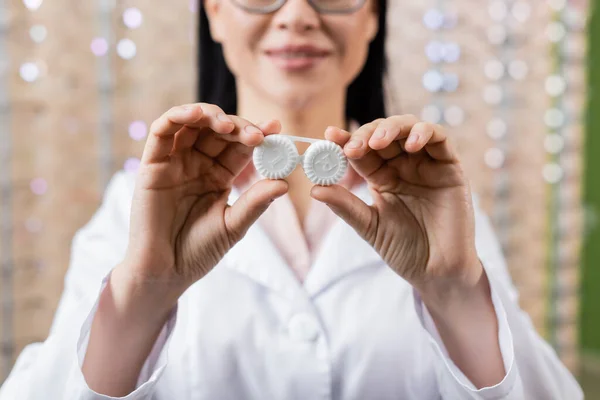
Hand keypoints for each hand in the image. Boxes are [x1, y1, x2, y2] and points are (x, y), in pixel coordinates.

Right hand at [116, 103, 287, 309]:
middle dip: (238, 126)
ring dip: (210, 115)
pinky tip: (197, 115)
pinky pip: (162, 131)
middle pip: (218, 130)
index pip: (239, 146)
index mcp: (218, 176)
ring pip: (191, 124)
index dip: (256, 134)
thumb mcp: (234, 225)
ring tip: (228, 125)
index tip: (276, 128)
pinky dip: (178, 116)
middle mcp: (196, 164)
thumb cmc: (199, 251)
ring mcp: (174, 162)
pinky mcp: (152, 164)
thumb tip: (286, 183)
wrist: (166, 272)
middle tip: (256, 134)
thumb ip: (256, 202)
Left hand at [311, 116, 481, 295]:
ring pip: (410, 127)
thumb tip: (314, 189)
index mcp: (382, 176)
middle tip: (352, 146)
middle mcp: (403, 165)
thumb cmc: (404, 250)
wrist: (436, 271)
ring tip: (377, 143)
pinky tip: (410, 146)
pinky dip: (424, 133)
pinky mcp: (450, 167)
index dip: (346, 139)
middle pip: (384, 132)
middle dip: (366, 133)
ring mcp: (426, 164)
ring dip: (392, 128)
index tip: (329, 135)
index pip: (362, 150)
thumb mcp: (369, 226)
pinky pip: (440, 138)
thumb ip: (345, 206)